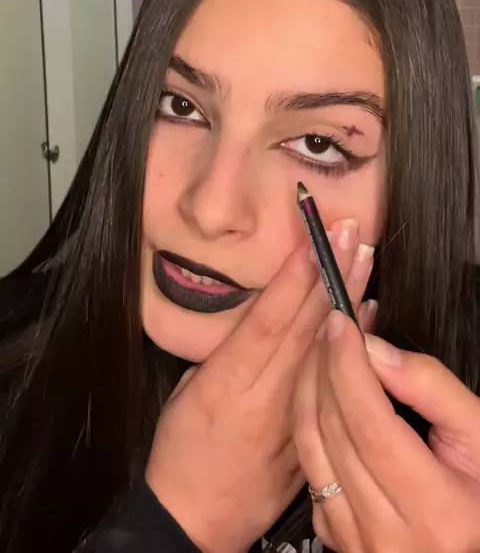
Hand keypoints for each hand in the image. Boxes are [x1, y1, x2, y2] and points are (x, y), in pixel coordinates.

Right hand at [146, 222, 373, 552]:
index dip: (295, 277)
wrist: (196, 519)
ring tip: (365, 259)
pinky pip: (336, 384)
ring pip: (326, 352)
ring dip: (349, 302)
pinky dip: (353, 346)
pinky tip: (369, 313)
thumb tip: (265, 314)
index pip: (268, 320)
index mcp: (225, 384)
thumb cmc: (181, 449)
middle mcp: (263, 399)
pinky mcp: (310, 438)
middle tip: (352, 233)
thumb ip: (228, 354)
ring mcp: (291, 421)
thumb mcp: (188, 391)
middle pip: (305, 328)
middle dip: (331, 275)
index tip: (314, 239)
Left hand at [294, 309, 479, 552]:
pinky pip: (308, 469)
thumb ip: (431, 388)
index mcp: (433, 510)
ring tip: (321, 350)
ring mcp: (355, 541)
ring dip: (308, 388)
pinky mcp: (334, 538)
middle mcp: (386, 534)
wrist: (471, 544)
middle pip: (332, 430)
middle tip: (330, 327)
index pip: (369, 422)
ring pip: (308, 447)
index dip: (348, 365)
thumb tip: (374, 350)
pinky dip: (307, 422)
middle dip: (324, 366)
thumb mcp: (479, 435)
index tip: (341, 323)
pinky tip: (321, 392)